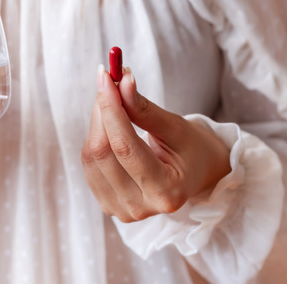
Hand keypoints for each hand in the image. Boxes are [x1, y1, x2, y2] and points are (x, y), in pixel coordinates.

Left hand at [81, 67, 230, 222]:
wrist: (197, 175)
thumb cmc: (192, 150)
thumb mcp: (177, 128)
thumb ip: (146, 109)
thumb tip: (120, 82)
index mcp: (166, 192)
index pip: (124, 147)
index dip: (111, 108)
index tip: (107, 77)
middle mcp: (140, 208)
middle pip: (102, 152)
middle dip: (102, 111)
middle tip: (108, 81)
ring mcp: (121, 210)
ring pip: (91, 157)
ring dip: (97, 122)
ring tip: (115, 103)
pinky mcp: (107, 204)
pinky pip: (89, 165)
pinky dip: (96, 138)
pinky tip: (110, 126)